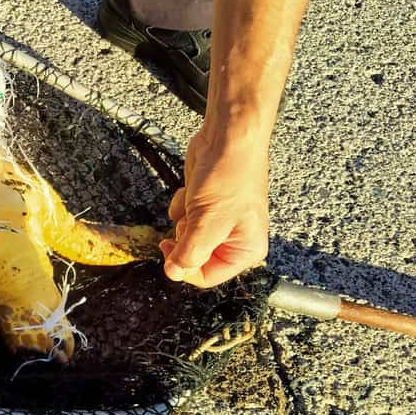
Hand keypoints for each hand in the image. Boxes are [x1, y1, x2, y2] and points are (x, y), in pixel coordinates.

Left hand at [159, 126, 268, 287]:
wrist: (227, 138)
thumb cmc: (229, 176)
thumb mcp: (207, 222)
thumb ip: (190, 253)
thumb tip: (174, 273)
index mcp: (245, 250)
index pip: (206, 276)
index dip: (184, 268)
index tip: (170, 250)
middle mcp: (234, 239)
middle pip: (194, 257)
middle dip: (185, 236)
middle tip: (192, 218)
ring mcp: (218, 222)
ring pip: (184, 236)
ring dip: (182, 218)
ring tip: (197, 199)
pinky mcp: (204, 206)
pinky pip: (181, 217)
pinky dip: (181, 203)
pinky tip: (192, 189)